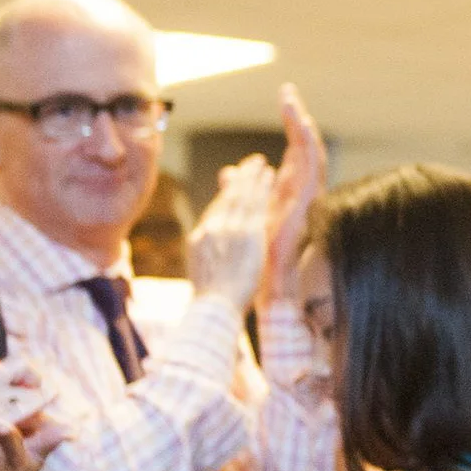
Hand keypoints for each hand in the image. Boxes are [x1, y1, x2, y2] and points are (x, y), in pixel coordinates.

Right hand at [187, 155, 274, 311]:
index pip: (216, 209)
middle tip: (250, 163)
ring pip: (243, 195)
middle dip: (240, 178)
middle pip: (228, 196)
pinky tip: (270, 175)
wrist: (214, 307)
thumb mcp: (203, 273)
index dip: (227, 193)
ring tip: (261, 163)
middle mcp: (213, 228)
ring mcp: (230, 229)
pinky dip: (262, 187)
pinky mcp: (247, 233)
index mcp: (201, 238)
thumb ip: (209, 256)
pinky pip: (256, 203)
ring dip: (253, 177)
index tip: (234, 180)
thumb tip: (211, 251)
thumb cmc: (212, 300)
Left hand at [258, 86, 325, 306]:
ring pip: (311, 151)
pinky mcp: (308, 201)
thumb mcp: (242, 212)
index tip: (285, 98)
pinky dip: (309, 144)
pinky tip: (302, 125)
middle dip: (297, 117)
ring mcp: (306, 195)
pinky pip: (313, 167)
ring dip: (302, 125)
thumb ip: (239, 189)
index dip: (290, 125)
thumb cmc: (253, 255)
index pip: (294, 149)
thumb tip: (228, 173)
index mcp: (287, 190)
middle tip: (288, 91)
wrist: (262, 280)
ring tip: (293, 102)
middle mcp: (300, 190)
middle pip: (303, 146)